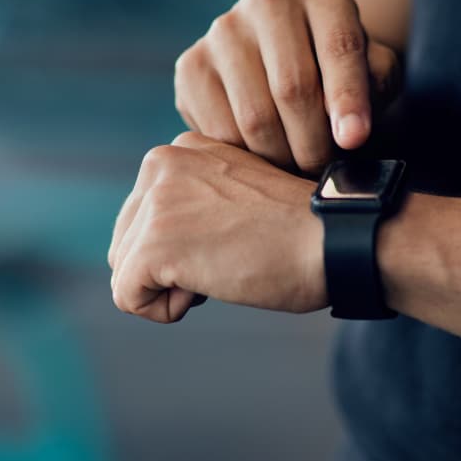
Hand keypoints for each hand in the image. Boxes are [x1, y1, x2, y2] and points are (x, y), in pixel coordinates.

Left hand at [108, 131, 325, 322]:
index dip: (186, 247)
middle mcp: (160, 164)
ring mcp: (155, 202)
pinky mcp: (153, 244)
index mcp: (180, 149)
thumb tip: (156, 249)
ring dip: (171, 287)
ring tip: (224, 266)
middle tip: (230, 255)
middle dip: (171, 267)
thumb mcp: (235, 195)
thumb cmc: (301, 231)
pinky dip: (166, 310)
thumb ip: (193, 203)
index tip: (236, 237)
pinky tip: (212, 286)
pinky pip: (127, 297)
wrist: (335, 241)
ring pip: (125, 271)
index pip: (144, 217)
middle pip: (127, 243)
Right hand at [174, 0, 401, 173]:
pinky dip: (244, 158)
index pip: (340, 47)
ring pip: (254, 115)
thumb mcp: (373, 73)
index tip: (354, 141)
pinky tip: (262, 160)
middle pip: (293, 86)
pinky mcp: (191, 65)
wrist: (288, 64)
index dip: (348, 99)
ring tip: (296, 168)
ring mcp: (222, 29)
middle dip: (314, 143)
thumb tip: (349, 130)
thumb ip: (374, 87)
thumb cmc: (340, 75)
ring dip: (281, 157)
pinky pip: (218, 130)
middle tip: (323, 171)